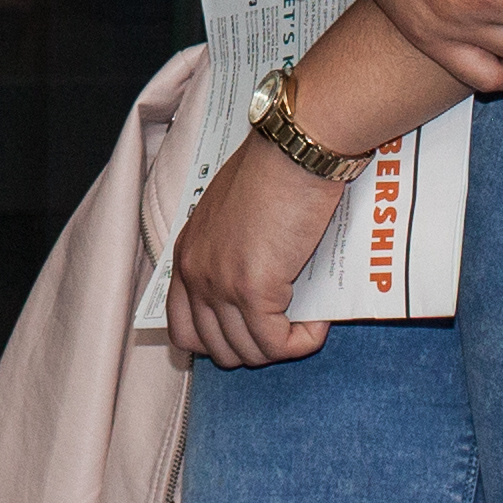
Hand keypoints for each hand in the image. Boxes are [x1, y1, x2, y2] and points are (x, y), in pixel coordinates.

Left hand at [164, 139, 341, 370]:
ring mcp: (220, 284)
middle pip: (215, 348)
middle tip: (286, 329)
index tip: (250, 337)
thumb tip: (258, 289)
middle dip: (255, 348)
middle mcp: (195, 272)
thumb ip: (231, 251)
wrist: (294, 150)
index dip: (217, 343)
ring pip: (248, 352)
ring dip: (282, 346)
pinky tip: (320, 323)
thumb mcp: (234, 213)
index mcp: (187, 253)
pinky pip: (277, 344)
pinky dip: (302, 342)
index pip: (182, 328)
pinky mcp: (252, 290)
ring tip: (307, 323)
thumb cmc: (275, 169)